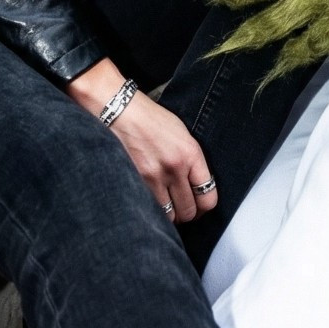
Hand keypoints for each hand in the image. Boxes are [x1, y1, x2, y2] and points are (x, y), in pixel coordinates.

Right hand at [67, 60, 216, 223]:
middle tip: (182, 209)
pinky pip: (149, 209)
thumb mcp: (182, 135)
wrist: (120, 110)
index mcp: (191, 154)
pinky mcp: (134, 182)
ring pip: (169, 216)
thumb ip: (192, 162)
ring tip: (165, 207)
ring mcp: (153, 177)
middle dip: (187, 214)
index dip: (204, 207)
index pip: (209, 198)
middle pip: (189, 212)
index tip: (200, 207)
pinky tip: (150, 203)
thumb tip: (199, 188)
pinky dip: (151, 211)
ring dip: (168, 215)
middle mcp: (174, 168)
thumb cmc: (150, 120)